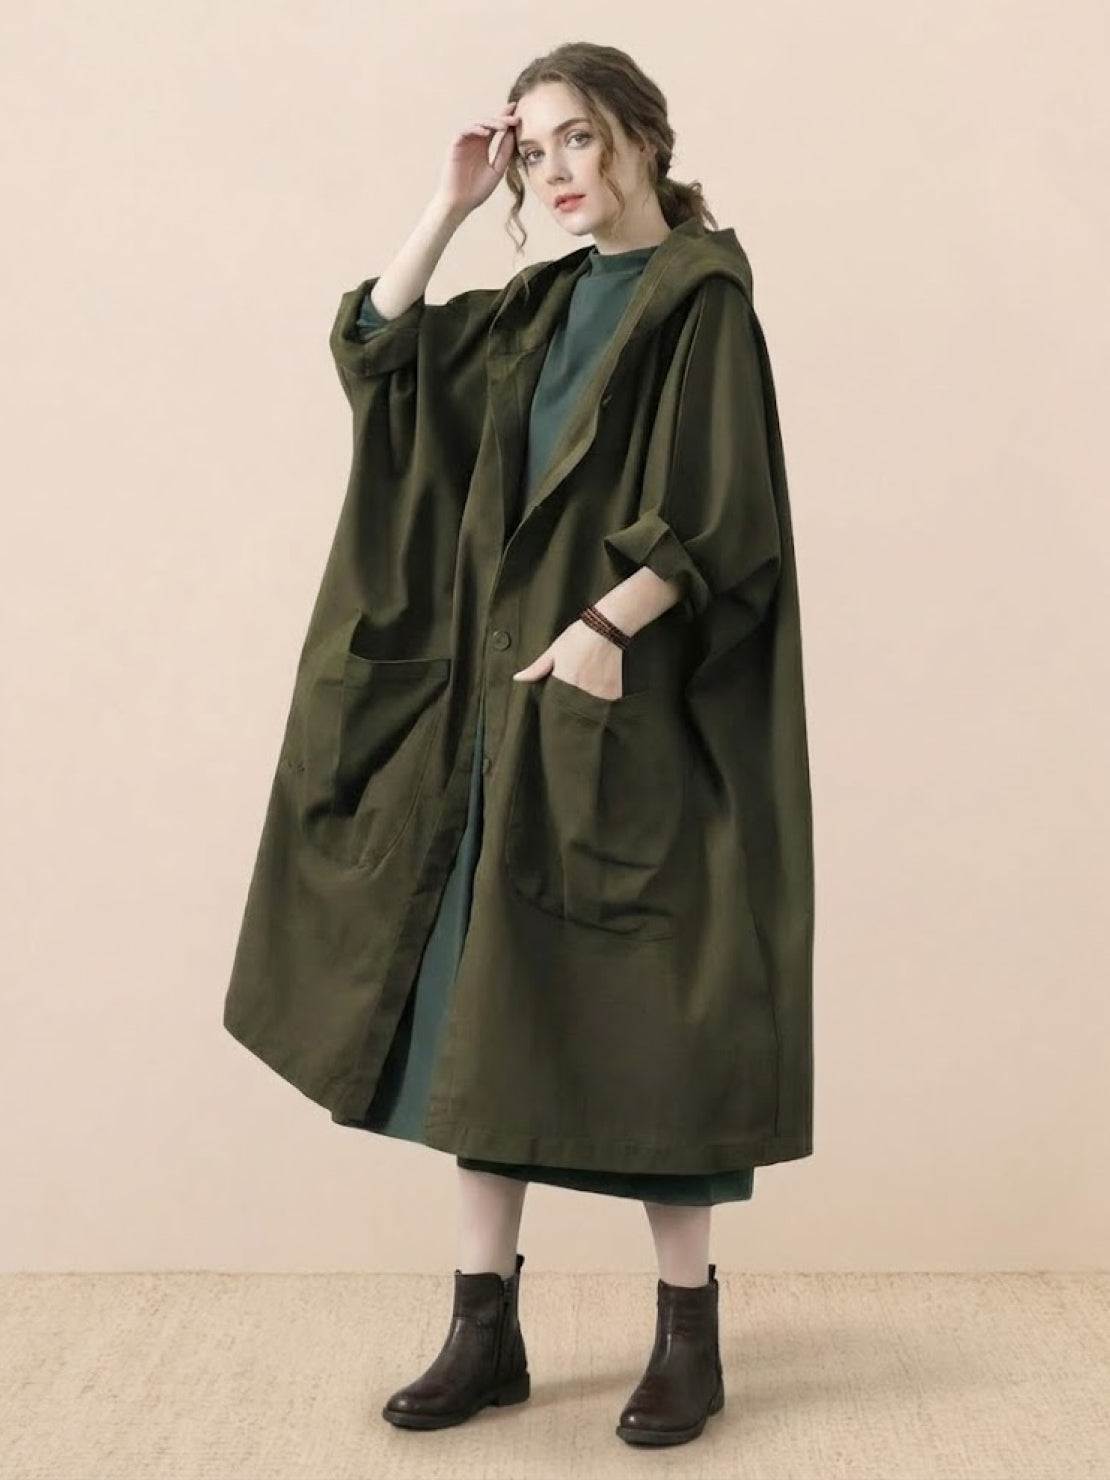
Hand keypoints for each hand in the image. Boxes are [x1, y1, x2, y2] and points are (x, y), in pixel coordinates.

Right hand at [433, 102, 520, 218]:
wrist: (460, 203)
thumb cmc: (477, 190)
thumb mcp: (497, 170)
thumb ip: (504, 153)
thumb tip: (513, 134)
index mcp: (483, 147)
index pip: (495, 128)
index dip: (505, 117)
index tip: (518, 110)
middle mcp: (474, 142)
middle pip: (488, 123)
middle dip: (502, 118)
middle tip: (515, 119)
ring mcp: (464, 143)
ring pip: (477, 124)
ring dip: (490, 123)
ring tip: (503, 126)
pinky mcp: (455, 146)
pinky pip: (464, 132)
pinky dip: (475, 130)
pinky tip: (486, 133)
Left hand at [512, 619, 625, 700]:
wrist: (607, 628)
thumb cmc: (579, 636)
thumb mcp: (554, 650)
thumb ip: (536, 668)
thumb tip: (517, 678)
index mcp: (565, 680)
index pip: (555, 704)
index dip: (554, 706)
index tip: (555, 706)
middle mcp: (582, 689)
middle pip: (572, 709)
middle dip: (569, 709)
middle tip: (571, 703)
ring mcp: (600, 692)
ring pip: (589, 709)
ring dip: (585, 707)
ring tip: (584, 699)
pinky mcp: (614, 692)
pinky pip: (604, 705)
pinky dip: (600, 703)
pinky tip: (597, 695)